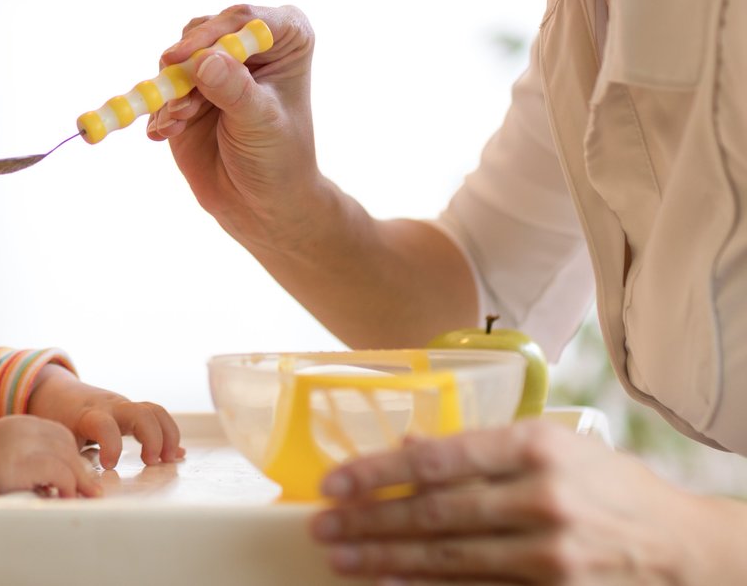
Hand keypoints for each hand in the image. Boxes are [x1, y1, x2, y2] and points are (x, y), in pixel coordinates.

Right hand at [0, 415, 101, 496]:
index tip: (80, 478)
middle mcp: (19, 428)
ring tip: (76, 499)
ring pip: (66, 457)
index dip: (73, 457)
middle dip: (80, 469)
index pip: (57, 433)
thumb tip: (61, 482)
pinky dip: (67, 487)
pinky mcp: (20, 464)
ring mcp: (19, 443)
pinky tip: (63, 499)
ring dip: (77, 481)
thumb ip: (28, 461)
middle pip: (65, 443)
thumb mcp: (4, 460)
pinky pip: (59, 472)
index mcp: (15, 424)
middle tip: (89, 492)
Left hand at [25, 365, 183, 468]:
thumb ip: (71, 464)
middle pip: (141, 412)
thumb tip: (86, 491)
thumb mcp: (58, 442)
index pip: (104, 424)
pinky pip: (157, 416)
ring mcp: (125, 408)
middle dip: (153, 437)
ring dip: (167, 435)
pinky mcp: (133, 412)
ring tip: (167, 461)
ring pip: (155, 411)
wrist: (58, 394)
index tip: (109, 466)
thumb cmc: (58, 421)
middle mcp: (111, 408)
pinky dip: (168, 434)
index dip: (111, 445)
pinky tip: (173, 455)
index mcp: (89, 415)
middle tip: (151, 462)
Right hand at [146, 4, 327, 250]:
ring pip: (178, 56)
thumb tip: (204, 59)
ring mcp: (217, 65)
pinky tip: (169, 134)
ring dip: (173, 90)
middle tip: (182, 105)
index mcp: (285, 38)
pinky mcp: (189, 89)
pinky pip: (162, 85)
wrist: (258, 204)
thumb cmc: (277, 160)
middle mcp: (250, 44)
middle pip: (204, 31)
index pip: (245, 20)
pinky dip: (161, 109)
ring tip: (182, 122)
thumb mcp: (261, 123)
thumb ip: (234, 90)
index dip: (211, 34)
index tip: (181, 58)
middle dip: (187, 67)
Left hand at [311, 420, 744, 582]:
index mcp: (536, 447)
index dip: (378, 472)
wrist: (684, 550)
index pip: (439, 459)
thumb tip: (408, 446)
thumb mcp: (551, 445)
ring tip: (341, 557)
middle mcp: (542, 499)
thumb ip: (479, 447)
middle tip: (321, 525)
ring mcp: (551, 555)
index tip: (334, 481)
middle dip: (369, 521)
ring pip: (449, 559)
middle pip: (434, 513)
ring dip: (386, 560)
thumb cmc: (608, 486)